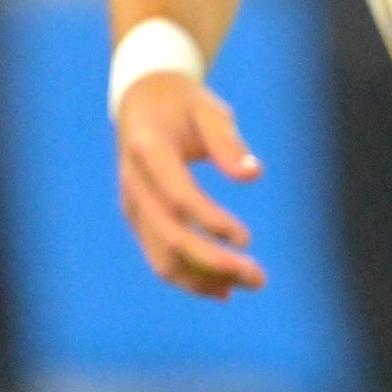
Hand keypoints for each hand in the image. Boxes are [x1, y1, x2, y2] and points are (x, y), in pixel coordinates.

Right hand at [114, 71, 265, 299]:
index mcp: (149, 150)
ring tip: (248, 284)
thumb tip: (253, 174)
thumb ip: (228, 141)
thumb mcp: (210, 110)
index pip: (179, 197)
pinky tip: (222, 289)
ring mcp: (132, 205)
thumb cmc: (184, 104)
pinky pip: (159, 257)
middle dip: (214, 263)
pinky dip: (189, 277)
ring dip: (204, 278)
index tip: (246, 239)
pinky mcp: (138, 219)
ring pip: (162, 256)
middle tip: (259, 278)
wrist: (143, 101)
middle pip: (170, 236)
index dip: (211, 222)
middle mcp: (134, 184)